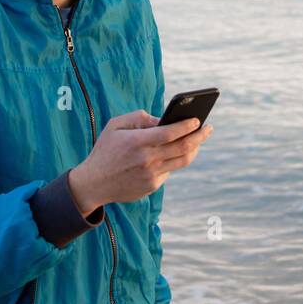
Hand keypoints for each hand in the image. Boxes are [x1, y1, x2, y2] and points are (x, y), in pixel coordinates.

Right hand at [68, 109, 213, 211]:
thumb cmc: (105, 150)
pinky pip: (170, 170)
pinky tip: (177, 152)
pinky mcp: (152, 186)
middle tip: (208, 128)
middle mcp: (147, 159)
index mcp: (137, 141)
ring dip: (195, 148)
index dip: (187, 125)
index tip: (198, 119)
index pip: (170, 132)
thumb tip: (162, 119)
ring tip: (199, 139)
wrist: (93, 184)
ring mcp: (151, 174)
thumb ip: (139, 117)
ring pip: (182, 160)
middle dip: (200, 136)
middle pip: (183, 147)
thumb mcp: (115, 126)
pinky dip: (175, 160)